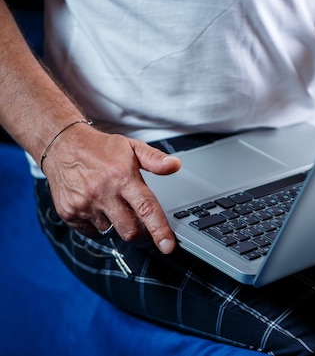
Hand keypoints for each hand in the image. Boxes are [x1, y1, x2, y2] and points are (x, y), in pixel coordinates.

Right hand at [42, 124, 181, 253]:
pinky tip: (97, 206)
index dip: (159, 230)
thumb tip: (175, 165)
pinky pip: (92, 232)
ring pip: (111, 231)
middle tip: (143, 225)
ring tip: (113, 203)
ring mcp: (84, 205)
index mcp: (122, 177)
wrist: (61, 145)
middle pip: (130, 230)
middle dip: (141, 234)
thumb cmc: (100, 148)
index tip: (168, 246)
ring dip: (117, 224)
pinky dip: (99, 225)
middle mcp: (103, 193)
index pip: (146, 208)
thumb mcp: (132, 147)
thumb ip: (155, 159)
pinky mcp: (69, 213)